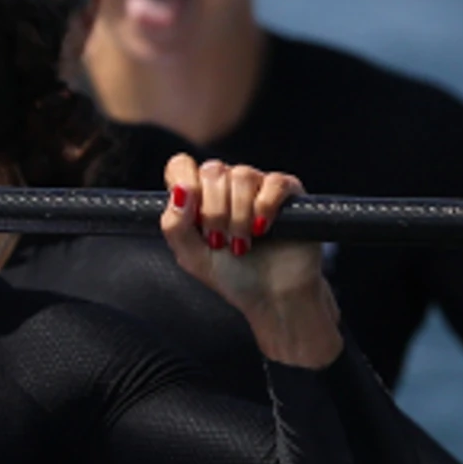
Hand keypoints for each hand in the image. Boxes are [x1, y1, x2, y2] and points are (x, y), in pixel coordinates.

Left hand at [160, 154, 341, 367]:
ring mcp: (258, 185)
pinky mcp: (288, 191)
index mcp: (200, 196)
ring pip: (242, 175)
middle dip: (214, 213)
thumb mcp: (191, 257)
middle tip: (221, 242)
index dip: (183, 184)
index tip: (192, 215)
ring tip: (242, 243)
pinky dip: (265, 208)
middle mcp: (227, 185)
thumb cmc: (233, 276)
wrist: (272, 297)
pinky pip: (273, 183)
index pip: (181, 166)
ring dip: (239, 216)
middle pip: (212, 171)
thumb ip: (174, 225)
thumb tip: (180, 191)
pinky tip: (263, 230)